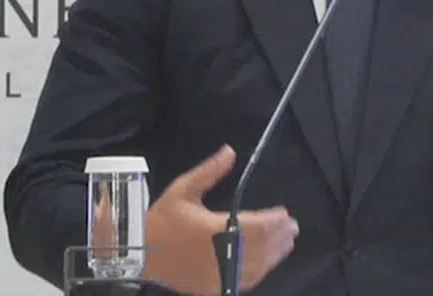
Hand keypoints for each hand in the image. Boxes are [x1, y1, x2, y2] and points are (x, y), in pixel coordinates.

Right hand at [141, 144, 299, 294]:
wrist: (139, 251)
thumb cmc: (163, 218)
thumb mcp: (184, 188)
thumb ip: (210, 172)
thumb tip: (230, 150)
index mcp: (215, 228)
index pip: (256, 225)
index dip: (274, 220)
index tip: (285, 214)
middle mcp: (221, 254)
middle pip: (262, 246)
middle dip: (280, 236)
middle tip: (293, 228)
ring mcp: (218, 275)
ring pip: (257, 266)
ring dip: (275, 254)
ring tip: (286, 244)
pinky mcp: (213, 288)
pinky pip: (244, 282)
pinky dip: (259, 272)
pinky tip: (266, 264)